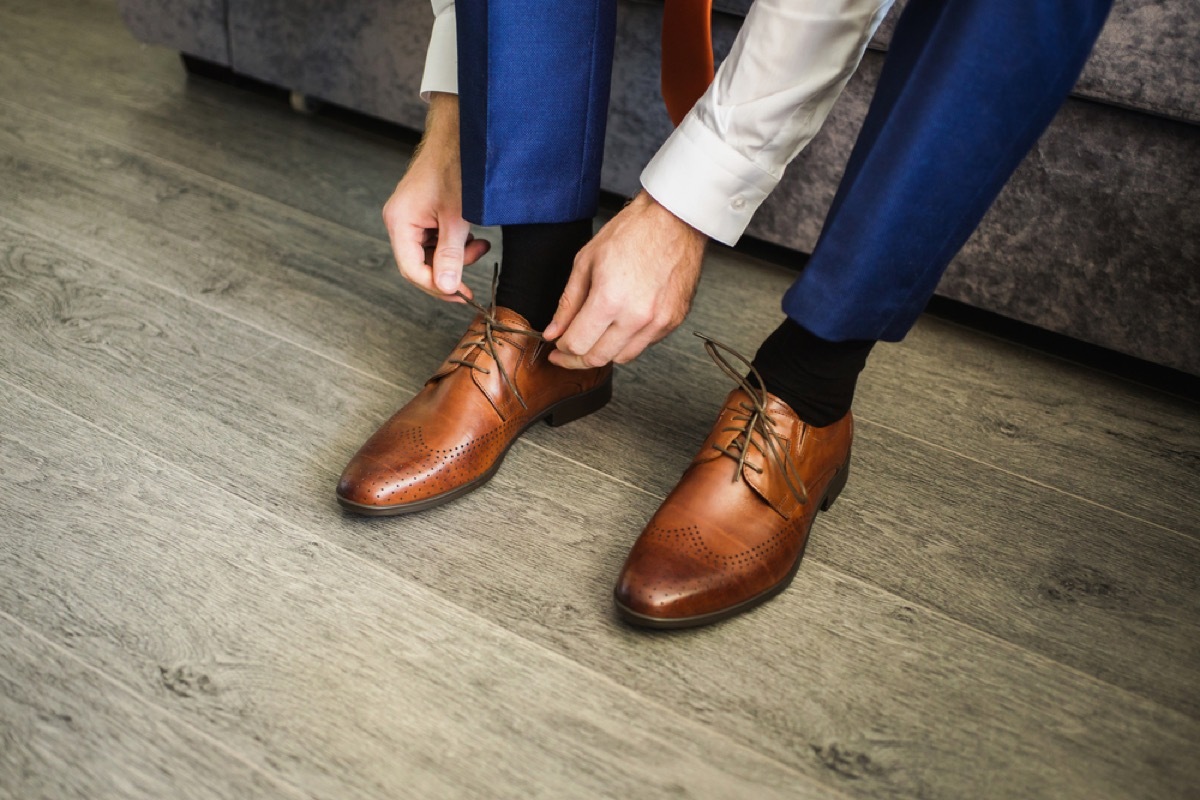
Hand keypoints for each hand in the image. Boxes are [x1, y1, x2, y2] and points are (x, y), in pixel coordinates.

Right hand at [382, 92, 490, 301]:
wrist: (459, 136)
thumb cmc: (456, 168)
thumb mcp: (457, 218)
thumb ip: (451, 255)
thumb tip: (446, 289)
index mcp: (400, 222)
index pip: (412, 270)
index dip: (437, 287)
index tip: (462, 295)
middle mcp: (399, 220)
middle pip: (420, 264)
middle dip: (449, 270)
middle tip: (475, 265)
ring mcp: (410, 216)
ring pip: (431, 254)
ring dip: (456, 255)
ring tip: (479, 244)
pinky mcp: (422, 213)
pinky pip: (435, 239)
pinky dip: (455, 242)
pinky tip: (471, 234)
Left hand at [544, 191, 707, 367]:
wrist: (674, 221)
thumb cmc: (633, 232)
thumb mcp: (586, 261)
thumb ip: (568, 302)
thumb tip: (554, 331)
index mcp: (610, 300)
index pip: (578, 344)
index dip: (561, 350)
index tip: (556, 348)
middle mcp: (637, 317)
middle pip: (599, 358)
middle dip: (577, 359)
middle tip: (567, 352)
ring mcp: (659, 322)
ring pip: (622, 357)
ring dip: (603, 353)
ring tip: (593, 338)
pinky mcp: (674, 321)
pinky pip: (644, 345)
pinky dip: (627, 342)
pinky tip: (619, 326)